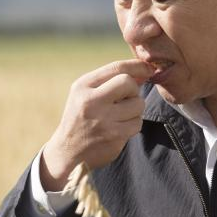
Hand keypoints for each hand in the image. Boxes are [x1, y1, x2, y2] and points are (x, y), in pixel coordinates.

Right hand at [40, 59, 151, 191]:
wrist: (68, 151)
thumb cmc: (81, 117)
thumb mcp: (85, 93)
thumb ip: (110, 80)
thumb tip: (144, 70)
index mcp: (83, 86)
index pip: (116, 68)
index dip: (137, 66)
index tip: (148, 68)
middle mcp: (91, 101)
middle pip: (128, 83)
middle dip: (133, 90)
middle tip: (126, 98)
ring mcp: (103, 120)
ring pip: (138, 104)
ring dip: (135, 109)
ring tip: (121, 114)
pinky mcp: (114, 136)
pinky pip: (137, 123)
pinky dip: (133, 124)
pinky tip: (121, 126)